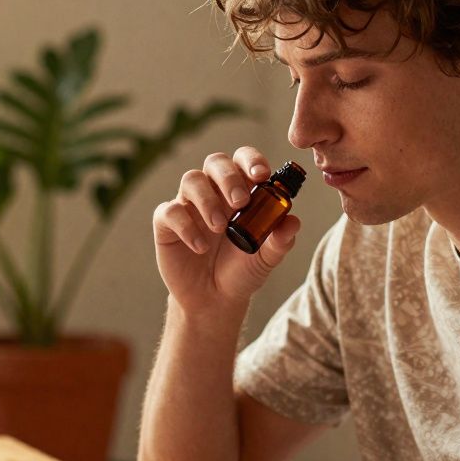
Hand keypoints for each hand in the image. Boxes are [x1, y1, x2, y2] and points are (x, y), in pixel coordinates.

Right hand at [152, 147, 301, 313]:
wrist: (215, 300)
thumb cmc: (242, 270)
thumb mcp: (266, 258)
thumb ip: (280, 241)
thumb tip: (292, 222)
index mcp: (240, 190)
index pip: (243, 160)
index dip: (251, 160)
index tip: (262, 175)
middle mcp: (213, 191)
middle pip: (216, 162)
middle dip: (229, 177)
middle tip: (240, 202)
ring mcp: (188, 205)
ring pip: (192, 179)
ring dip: (207, 200)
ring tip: (220, 228)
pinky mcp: (167, 223)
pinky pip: (170, 211)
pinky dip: (186, 226)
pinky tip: (200, 247)